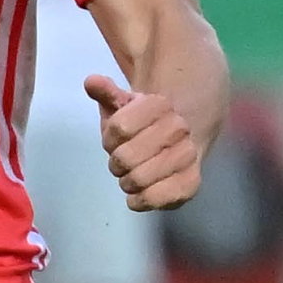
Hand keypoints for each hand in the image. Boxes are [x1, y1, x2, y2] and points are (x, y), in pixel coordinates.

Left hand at [89, 73, 202, 209]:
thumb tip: (91, 81)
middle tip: (121, 163)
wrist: (178, 142)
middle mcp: (179, 128)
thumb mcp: (122, 105)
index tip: (114, 140)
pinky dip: (140, 201)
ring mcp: (187, 156)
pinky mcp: (190, 183)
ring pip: (139, 179)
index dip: (109, 139)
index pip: (119, 127)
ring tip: (132, 177)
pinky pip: (157, 198)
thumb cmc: (142, 126)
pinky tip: (138, 196)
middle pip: (126, 156)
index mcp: (160, 105)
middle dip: (117, 164)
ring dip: (127, 183)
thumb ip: (106, 93)